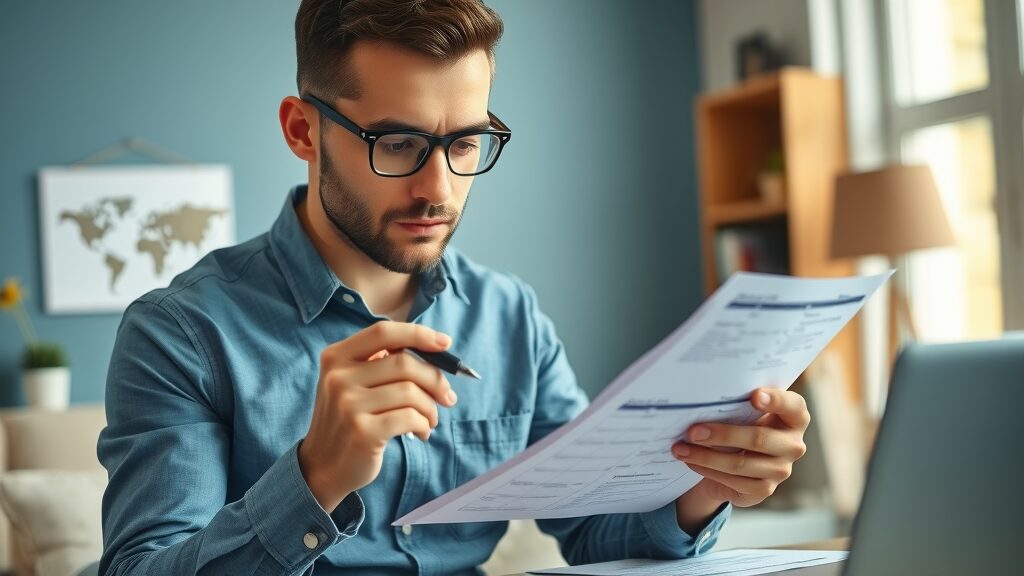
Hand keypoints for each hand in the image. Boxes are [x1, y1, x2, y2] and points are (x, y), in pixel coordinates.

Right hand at [297, 321, 457, 510]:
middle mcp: (338, 377)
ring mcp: (348, 405)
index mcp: (336, 357)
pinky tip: (422, 432)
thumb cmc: (349, 420)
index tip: (445, 343)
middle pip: (404, 363)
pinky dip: (424, 424)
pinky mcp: (362, 432)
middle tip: (447, 397)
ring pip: (411, 393)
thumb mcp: (353, 383)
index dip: (418, 334)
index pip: (384, 333)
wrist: (322, 467)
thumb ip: (382, 363)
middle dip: (435, 380)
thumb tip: (436, 349)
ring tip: (430, 420)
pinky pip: (410, 418)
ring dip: (431, 408)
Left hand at [673, 388, 809, 529]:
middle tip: (693, 431)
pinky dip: (708, 470)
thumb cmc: (741, 424)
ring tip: (681, 448)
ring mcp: (782, 470)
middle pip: (759, 439)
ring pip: (740, 463)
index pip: (793, 406)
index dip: (776, 400)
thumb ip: (738, 404)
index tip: (754, 396)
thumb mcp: (745, 411)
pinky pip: (734, 481)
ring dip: (706, 456)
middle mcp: (793, 444)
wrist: (736, 459)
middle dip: (722, 434)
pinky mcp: (765, 489)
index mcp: (794, 417)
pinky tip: (691, 461)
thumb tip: (701, 399)